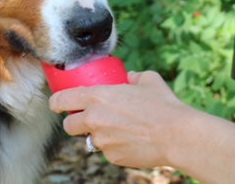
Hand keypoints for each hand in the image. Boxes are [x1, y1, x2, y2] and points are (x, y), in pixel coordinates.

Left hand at [48, 71, 187, 168]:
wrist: (177, 135)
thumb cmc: (164, 105)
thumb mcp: (147, 80)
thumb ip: (132, 77)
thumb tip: (128, 78)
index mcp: (97, 96)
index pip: (61, 100)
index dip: (56, 102)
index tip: (58, 104)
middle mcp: (94, 119)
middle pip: (69, 125)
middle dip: (75, 122)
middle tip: (89, 118)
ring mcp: (102, 141)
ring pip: (89, 140)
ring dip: (97, 135)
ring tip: (118, 129)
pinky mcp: (112, 157)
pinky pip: (107, 151)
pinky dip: (114, 146)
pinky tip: (130, 140)